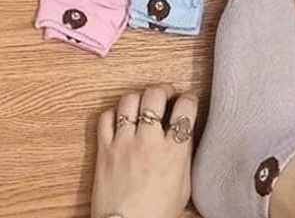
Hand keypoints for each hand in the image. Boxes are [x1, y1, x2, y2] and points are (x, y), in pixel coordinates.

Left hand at [91, 84, 198, 217]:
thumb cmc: (156, 214)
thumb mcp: (183, 187)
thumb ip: (184, 156)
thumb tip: (185, 133)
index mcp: (173, 152)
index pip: (185, 108)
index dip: (189, 97)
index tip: (188, 99)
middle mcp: (148, 142)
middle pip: (155, 95)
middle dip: (163, 89)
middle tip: (166, 94)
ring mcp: (124, 143)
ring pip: (129, 100)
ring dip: (139, 97)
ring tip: (143, 102)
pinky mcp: (104, 149)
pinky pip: (105, 117)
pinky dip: (114, 112)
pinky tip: (121, 117)